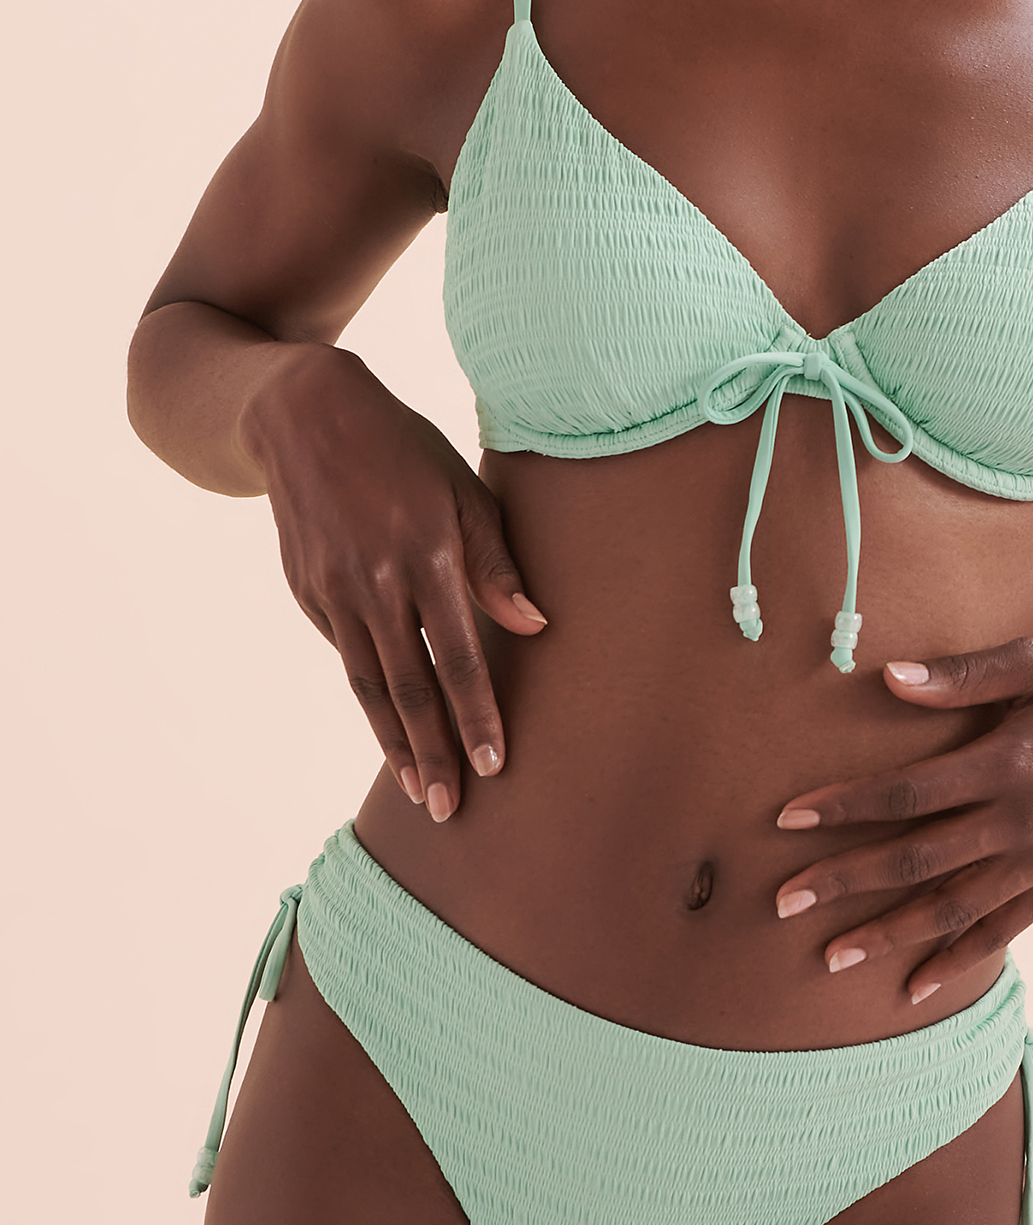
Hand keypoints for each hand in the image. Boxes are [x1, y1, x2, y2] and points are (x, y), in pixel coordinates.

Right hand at [244, 345, 546, 820]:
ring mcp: (336, 592)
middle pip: (410, 688)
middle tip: (449, 808)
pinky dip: (369, 700)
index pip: (460, 656)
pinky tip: (389, 731)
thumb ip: (496, 561)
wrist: (304, 416)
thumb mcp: (463, 487)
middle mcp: (378, 582)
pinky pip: (347, 656)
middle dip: (433, 753)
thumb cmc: (404, 450)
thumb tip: (536, 626)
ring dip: (395, 744)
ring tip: (416, 790)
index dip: (478, 713)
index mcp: (428, 555)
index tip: (496, 763)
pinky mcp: (309, 593)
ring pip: (370, 686)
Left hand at [772, 638, 1032, 1003]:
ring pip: (952, 910)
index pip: (907, 794)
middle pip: (915, 860)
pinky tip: (914, 986)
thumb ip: (965, 676)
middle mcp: (1021, 821)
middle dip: (844, 883)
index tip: (787, 819)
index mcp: (1008, 762)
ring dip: (887, 935)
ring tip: (829, 959)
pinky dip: (957, 962)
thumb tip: (889, 679)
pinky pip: (1002, 931)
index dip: (844, 808)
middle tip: (780, 903)